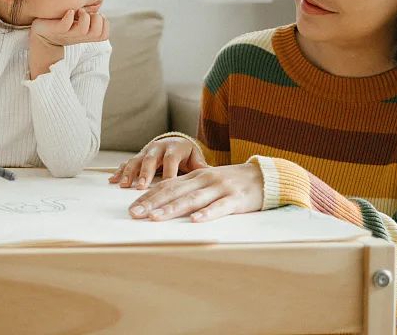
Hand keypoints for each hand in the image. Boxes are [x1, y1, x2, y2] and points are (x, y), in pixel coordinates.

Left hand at [29, 8, 108, 77]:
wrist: (42, 34)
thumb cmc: (62, 25)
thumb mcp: (78, 21)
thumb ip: (89, 15)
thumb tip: (97, 2)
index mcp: (85, 35)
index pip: (104, 35)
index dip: (104, 24)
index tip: (96, 15)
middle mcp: (78, 36)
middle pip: (97, 33)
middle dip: (97, 20)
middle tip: (88, 13)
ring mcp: (67, 34)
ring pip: (83, 30)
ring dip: (84, 18)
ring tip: (79, 11)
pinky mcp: (56, 30)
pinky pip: (65, 25)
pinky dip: (69, 17)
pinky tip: (69, 12)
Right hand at [108, 136, 207, 189]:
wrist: (176, 142)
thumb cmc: (187, 155)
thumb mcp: (195, 158)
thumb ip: (200, 166)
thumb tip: (212, 174)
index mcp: (174, 148)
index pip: (171, 160)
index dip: (168, 173)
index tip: (167, 186)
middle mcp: (158, 148)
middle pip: (150, 159)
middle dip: (144, 173)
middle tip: (140, 186)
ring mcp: (146, 151)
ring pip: (136, 161)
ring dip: (129, 173)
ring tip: (124, 185)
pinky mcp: (138, 156)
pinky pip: (127, 163)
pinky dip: (120, 171)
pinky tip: (112, 180)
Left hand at [128, 163, 263, 221]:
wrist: (264, 176)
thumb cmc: (232, 182)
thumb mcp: (207, 180)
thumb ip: (188, 188)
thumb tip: (162, 200)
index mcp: (195, 176)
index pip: (167, 185)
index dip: (148, 196)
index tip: (132, 207)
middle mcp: (204, 180)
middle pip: (174, 192)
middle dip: (152, 203)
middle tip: (134, 214)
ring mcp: (220, 189)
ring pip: (192, 199)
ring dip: (172, 209)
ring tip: (156, 217)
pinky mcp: (236, 199)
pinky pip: (219, 207)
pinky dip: (207, 214)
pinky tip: (195, 221)